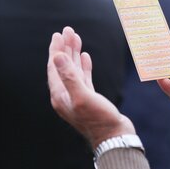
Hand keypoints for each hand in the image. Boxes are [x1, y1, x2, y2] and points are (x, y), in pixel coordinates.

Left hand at [47, 27, 134, 147]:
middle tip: (68, 30)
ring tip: (76, 37)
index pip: (54, 67)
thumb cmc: (100, 120)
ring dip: (74, 53)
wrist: (114, 138)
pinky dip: (83, 65)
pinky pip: (83, 78)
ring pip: (73, 70)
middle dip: (65, 47)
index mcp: (60, 95)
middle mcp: (66, 96)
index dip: (56, 50)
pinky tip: (86, 56)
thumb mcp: (83, 97)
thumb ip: (69, 76)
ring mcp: (77, 97)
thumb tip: (56, 56)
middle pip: (62, 66)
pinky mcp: (89, 99)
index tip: (59, 34)